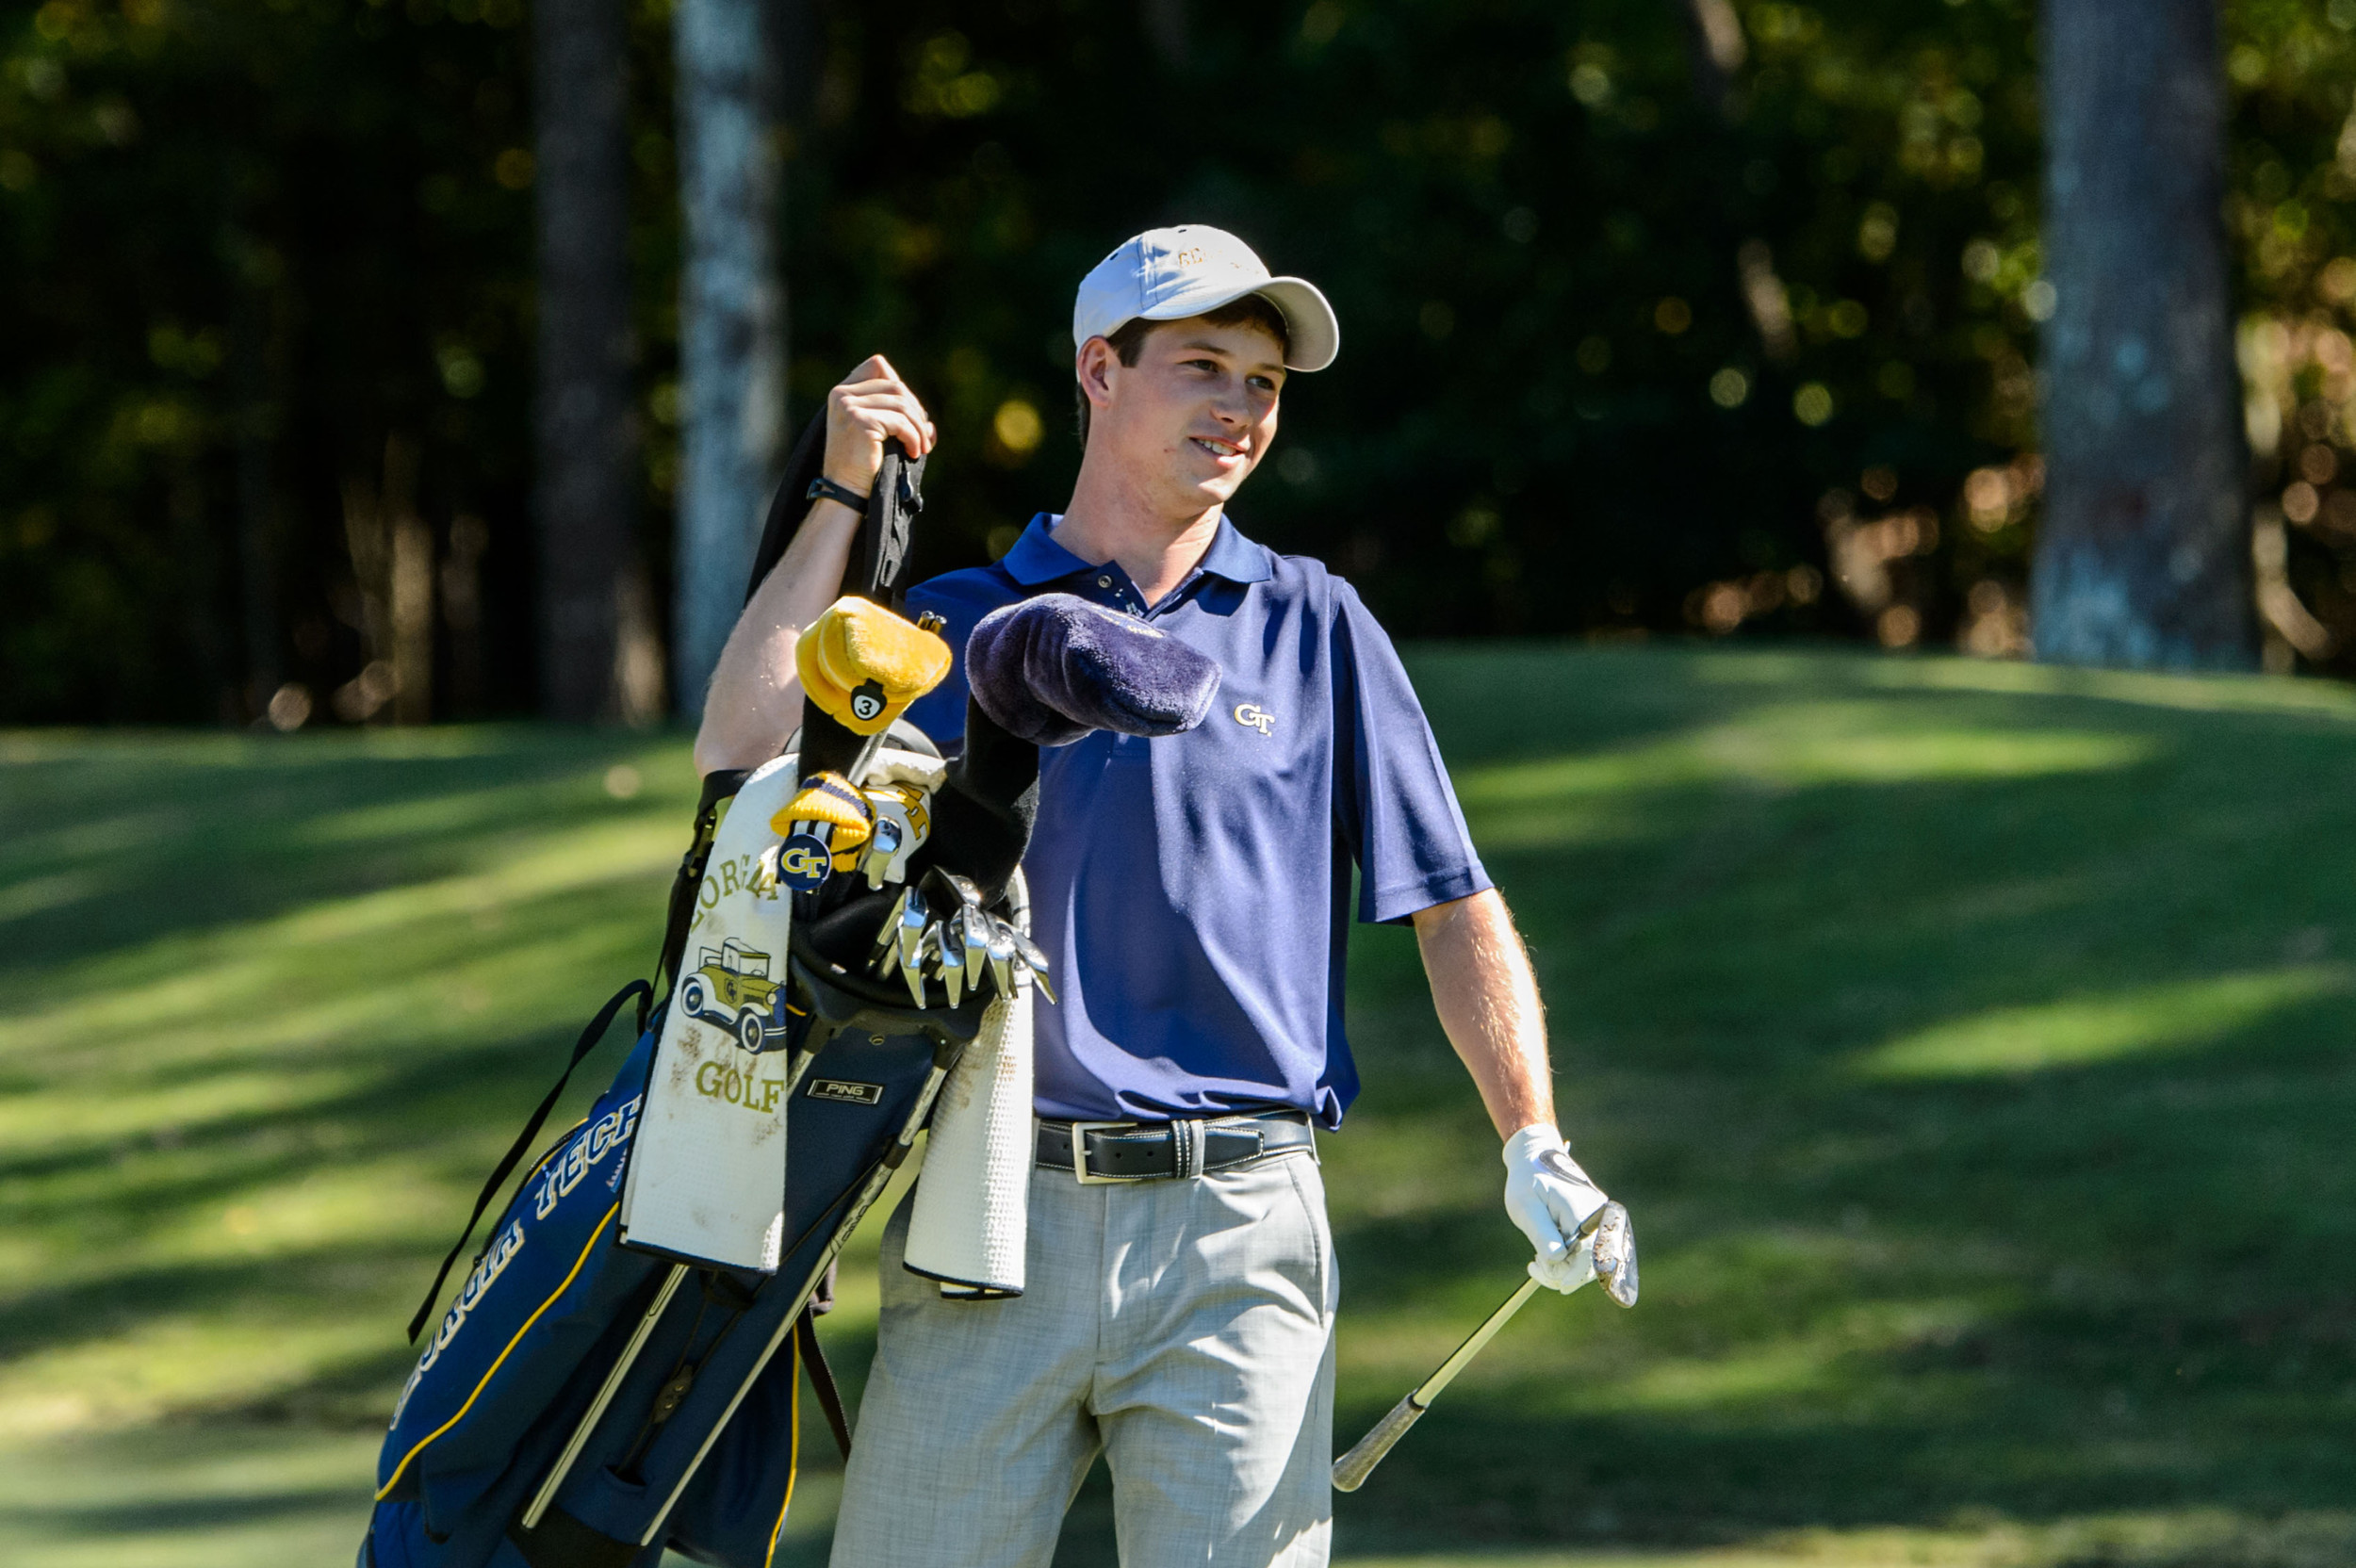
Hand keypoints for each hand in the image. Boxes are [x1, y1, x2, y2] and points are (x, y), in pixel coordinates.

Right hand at [821, 354, 936, 500]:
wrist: (845, 491)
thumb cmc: (862, 466)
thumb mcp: (877, 434)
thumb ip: (896, 417)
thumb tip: (929, 425)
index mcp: (842, 392)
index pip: (877, 366)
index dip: (900, 386)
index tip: (910, 414)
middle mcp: (842, 394)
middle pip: (895, 386)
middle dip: (915, 410)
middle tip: (923, 435)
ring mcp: (848, 406)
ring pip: (901, 404)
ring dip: (918, 427)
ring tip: (922, 447)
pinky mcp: (859, 421)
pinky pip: (900, 422)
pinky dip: (913, 437)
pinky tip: (913, 452)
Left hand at [1501, 1123, 1609, 1293]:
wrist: (1534, 1158)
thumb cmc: (1527, 1181)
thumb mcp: (1527, 1207)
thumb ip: (1543, 1234)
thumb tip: (1558, 1262)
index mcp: (1584, 1210)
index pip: (1587, 1253)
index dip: (1573, 1274)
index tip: (1557, 1284)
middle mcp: (1599, 1216)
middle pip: (1591, 1262)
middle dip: (1564, 1274)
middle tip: (1533, 1270)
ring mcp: (1599, 1221)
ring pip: (1589, 1261)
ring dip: (1564, 1269)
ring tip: (1536, 1262)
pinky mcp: (1594, 1226)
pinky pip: (1586, 1252)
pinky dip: (1568, 1260)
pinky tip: (1547, 1256)